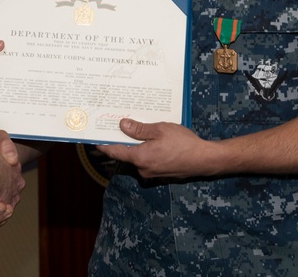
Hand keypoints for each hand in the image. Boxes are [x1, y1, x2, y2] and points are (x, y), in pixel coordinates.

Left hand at [96, 119, 210, 179]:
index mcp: (140, 158)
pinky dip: (145, 151)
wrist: (204, 160)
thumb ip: (139, 129)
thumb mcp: (160, 129)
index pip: (115, 151)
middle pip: (125, 154)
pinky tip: (152, 140)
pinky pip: (147, 160)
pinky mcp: (160, 173)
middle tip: (117, 125)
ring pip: (137, 157)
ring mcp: (151, 173)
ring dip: (136, 145)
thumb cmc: (184, 143)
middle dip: (121, 140)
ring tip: (137, 129)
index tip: (93, 138)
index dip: (103, 144)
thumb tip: (122, 125)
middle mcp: (143, 169)